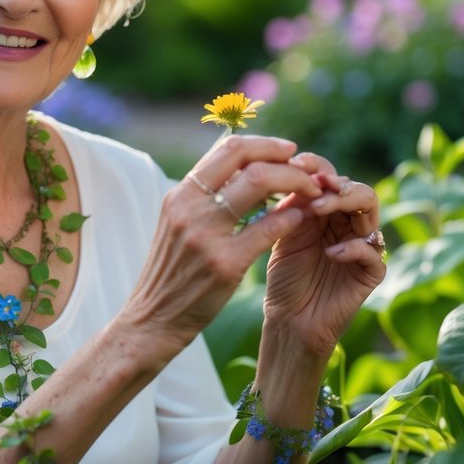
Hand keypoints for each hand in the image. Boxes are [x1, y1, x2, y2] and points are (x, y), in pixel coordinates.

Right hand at [120, 136, 320, 356]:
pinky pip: (267, 228)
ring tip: (311, 192)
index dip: (264, 144)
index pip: (227, 148)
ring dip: (294, 181)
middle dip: (284, 157)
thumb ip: (205, 197)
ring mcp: (204, 235)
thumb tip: (245, 168)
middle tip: (307, 168)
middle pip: (244, 158)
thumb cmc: (173, 272)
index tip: (287, 150)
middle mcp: (189, 207)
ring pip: (259, 183)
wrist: (152, 320)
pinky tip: (300, 219)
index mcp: (179, 195)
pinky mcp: (223, 264)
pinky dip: (290, 217)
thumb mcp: (179, 225)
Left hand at [263, 153, 386, 356]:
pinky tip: (331, 252)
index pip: (332, 177)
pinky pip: (373, 252)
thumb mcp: (283, 235)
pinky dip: (353, 247)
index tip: (297, 162)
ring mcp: (363, 246)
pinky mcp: (371, 273)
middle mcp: (348, 224)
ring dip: (343, 203)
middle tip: (313, 185)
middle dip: (334, 183)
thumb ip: (291, 207)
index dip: (318, 166)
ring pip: (370, 209)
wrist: (290, 320)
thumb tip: (296, 172)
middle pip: (355, 187)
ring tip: (317, 210)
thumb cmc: (284, 277)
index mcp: (327, 211)